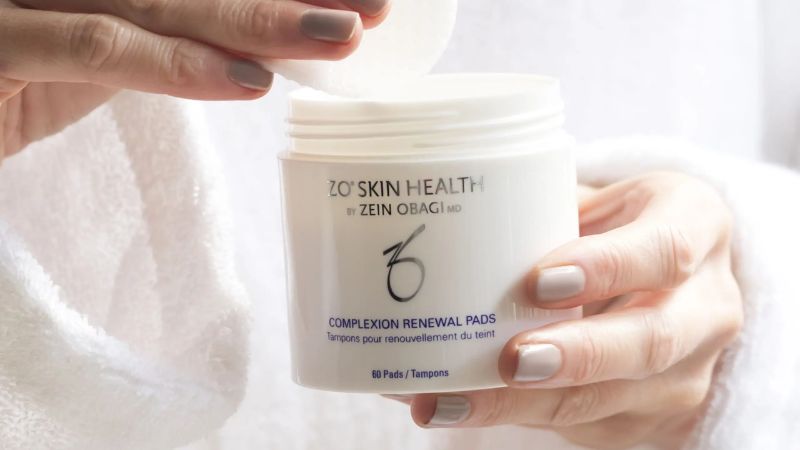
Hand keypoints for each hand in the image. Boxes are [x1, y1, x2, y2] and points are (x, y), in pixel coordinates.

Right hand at [0, 0, 389, 158]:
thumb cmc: (16, 76)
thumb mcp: (100, 53)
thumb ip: (165, 38)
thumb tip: (253, 47)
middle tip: (370, 7)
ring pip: (163, 0)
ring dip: (258, 21)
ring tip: (337, 35)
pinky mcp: (0, 39)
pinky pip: (99, 50)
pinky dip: (178, 65)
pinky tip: (250, 81)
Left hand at [397, 172, 742, 448]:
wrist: (674, 280)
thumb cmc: (619, 225)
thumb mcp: (600, 197)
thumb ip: (545, 206)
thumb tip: (441, 221)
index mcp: (697, 224)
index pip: (665, 250)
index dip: (605, 268)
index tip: (538, 282)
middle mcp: (707, 305)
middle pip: (650, 340)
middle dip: (575, 356)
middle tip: (508, 360)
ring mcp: (689, 369)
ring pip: (612, 398)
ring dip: (525, 406)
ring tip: (450, 401)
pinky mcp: (656, 415)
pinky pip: (588, 425)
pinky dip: (518, 417)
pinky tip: (460, 405)